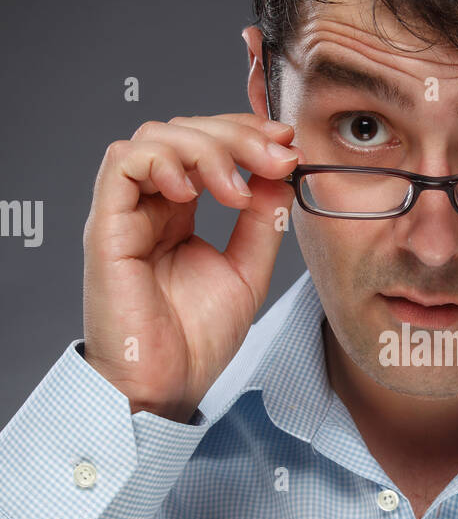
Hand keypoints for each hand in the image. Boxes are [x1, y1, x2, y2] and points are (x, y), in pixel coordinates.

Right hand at [83, 112, 298, 422]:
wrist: (166, 387)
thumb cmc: (196, 342)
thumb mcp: (248, 271)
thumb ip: (262, 221)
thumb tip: (281, 171)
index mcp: (179, 213)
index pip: (207, 145)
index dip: (246, 133)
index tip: (288, 145)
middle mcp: (151, 206)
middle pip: (186, 131)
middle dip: (238, 136)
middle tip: (276, 158)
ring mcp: (128, 212)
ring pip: (156, 136)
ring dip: (206, 148)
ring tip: (236, 189)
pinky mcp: (108, 225)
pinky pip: (123, 163)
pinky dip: (163, 161)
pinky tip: (195, 192)